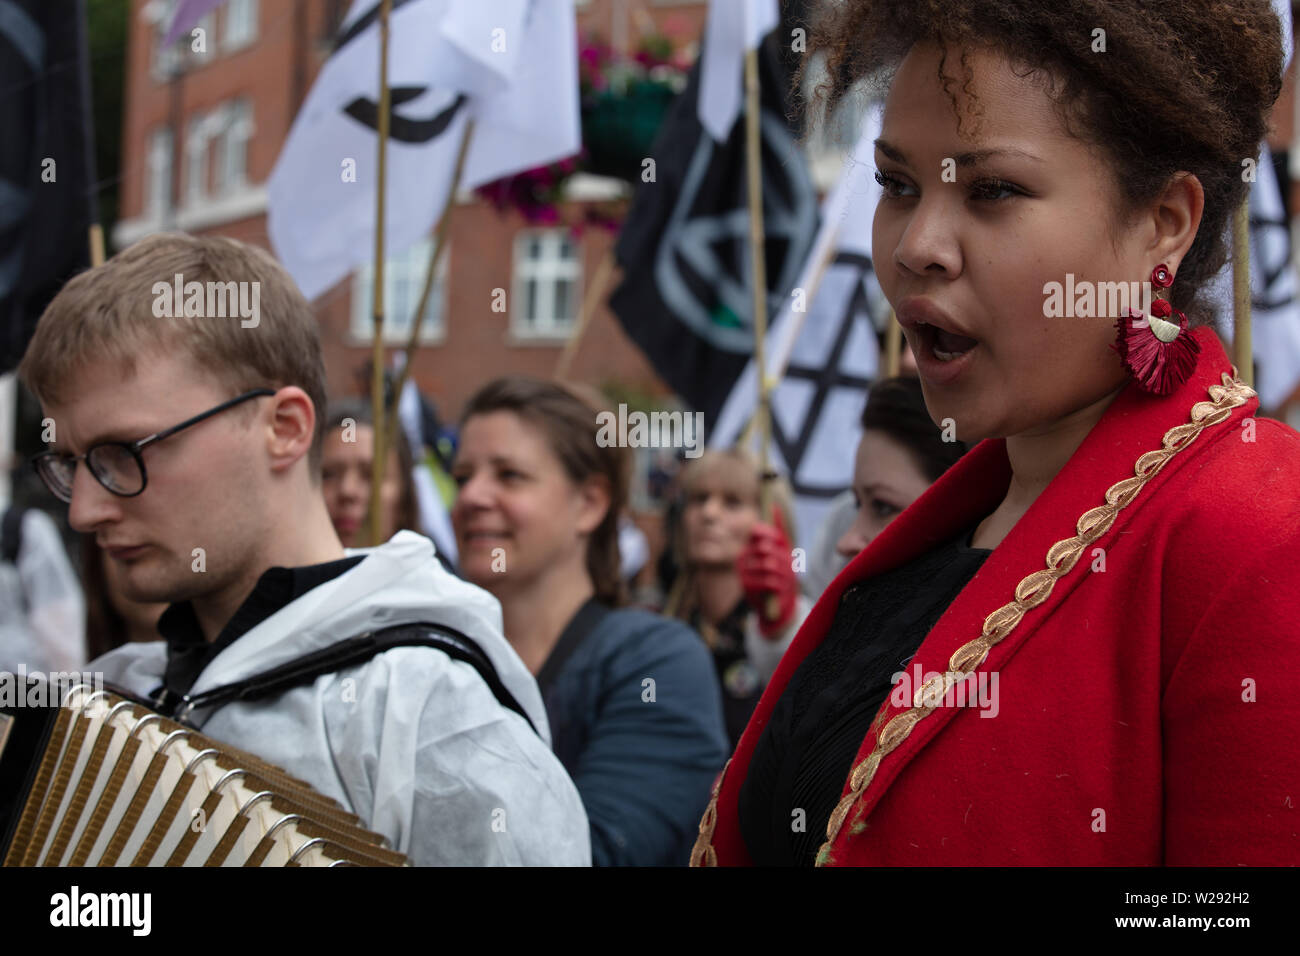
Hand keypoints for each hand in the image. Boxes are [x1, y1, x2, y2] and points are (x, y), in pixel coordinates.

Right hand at [736, 510, 796, 638]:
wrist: (776, 602)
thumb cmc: (780, 572)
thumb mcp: (781, 550)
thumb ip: (777, 529)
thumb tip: (774, 506)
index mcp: (749, 546)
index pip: (755, 531)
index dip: (769, 533)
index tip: (780, 541)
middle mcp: (742, 558)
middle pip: (765, 548)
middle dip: (782, 556)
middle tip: (789, 565)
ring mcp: (742, 573)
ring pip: (769, 565)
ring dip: (782, 571)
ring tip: (785, 578)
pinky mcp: (747, 588)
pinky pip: (768, 581)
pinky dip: (779, 584)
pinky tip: (779, 587)